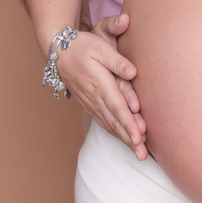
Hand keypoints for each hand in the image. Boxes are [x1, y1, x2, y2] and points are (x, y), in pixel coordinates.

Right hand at [56, 13, 147, 158]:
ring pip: (109, 125)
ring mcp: (90, 103)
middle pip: (115, 122)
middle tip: (142, 155)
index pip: (117, 108)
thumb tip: (133, 73)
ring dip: (123, 140)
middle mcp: (95, 98)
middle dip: (129, 140)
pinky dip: (114, 133)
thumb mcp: (100, 47)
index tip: (139, 138)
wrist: (59, 51)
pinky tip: (123, 140)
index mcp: (100, 84)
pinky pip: (103, 122)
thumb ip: (118, 61)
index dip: (128, 124)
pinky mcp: (89, 104)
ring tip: (137, 153)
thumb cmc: (82, 47)